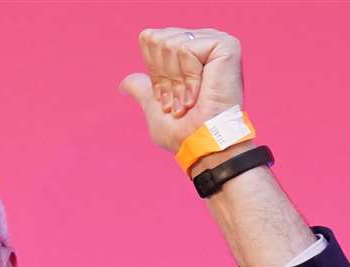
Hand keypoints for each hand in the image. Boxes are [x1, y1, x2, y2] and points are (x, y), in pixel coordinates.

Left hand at [119, 28, 244, 153]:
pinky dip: (187, 77)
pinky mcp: (225, 45)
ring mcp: (215, 41)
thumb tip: (124, 84)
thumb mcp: (154, 107)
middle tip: (180, 101)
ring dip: (175, 82)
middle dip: (164, 77)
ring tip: (190, 100)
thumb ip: (143, 89)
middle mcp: (202, 41)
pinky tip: (199, 93)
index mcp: (188, 52)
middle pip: (157, 39)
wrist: (203, 143)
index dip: (154, 74)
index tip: (169, 98)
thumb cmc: (183, 132)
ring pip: (170, 44)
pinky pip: (185, 49)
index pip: (151, 40)